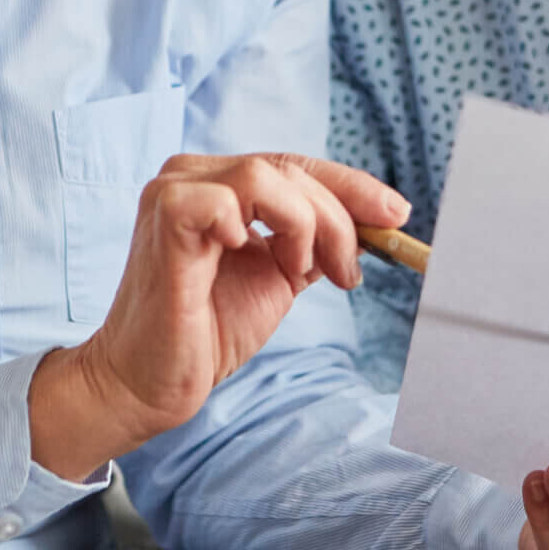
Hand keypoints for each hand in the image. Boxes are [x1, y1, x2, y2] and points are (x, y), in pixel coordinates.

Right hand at [31, 151, 408, 478]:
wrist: (152, 384)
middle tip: (350, 270)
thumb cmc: (209, 329)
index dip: (350, 186)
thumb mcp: (279, 274)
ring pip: (268, 175)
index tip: (396, 213)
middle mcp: (192, 174)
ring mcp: (174, 191)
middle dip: (338, 217)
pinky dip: (261, 225)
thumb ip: (314, 240)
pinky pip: (226, 199)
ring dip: (306, 224)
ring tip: (302, 271)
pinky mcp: (166, 218)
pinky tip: (262, 258)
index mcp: (217, 181)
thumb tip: (375, 219)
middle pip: (289, 169)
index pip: (294, 165)